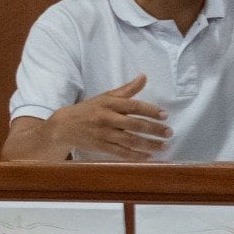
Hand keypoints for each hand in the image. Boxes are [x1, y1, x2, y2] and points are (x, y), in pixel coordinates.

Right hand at [50, 75, 168, 160]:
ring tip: (164, 146)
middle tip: (169, 133)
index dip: (150, 111)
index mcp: (109, 104)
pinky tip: (148, 156)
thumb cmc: (88, 110)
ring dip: (148, 144)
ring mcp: (103, 134)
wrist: (64, 126)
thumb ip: (126, 90)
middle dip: (154, 129)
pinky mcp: (100, 146)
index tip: (164, 115)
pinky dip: (135, 155)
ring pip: (130, 140)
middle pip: (134, 124)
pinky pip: (120, 152)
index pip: (133, 106)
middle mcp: (107, 118)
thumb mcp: (105, 97)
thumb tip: (144, 77)